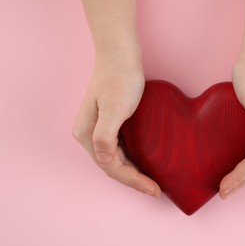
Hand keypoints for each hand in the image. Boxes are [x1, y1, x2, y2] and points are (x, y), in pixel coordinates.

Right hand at [72, 57, 160, 196]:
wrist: (120, 55)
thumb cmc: (120, 79)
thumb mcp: (115, 108)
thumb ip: (106, 136)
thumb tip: (104, 160)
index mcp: (87, 134)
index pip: (110, 167)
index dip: (133, 181)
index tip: (154, 189)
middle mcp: (89, 135)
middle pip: (112, 166)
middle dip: (134, 180)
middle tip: (156, 189)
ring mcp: (97, 129)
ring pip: (116, 159)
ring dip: (133, 172)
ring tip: (152, 181)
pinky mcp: (108, 123)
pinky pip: (120, 148)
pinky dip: (132, 158)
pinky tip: (146, 162)